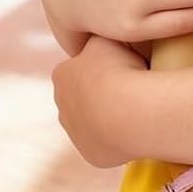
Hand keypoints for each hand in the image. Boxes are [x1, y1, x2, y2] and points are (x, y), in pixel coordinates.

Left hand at [53, 34, 151, 166]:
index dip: (99, 67)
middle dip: (98, 95)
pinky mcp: (90, 156)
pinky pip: (105, 144)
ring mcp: (75, 133)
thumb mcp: (107, 38)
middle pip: (81, 98)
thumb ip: (98, 39)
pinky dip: (116, 138)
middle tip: (125, 89)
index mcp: (61, 75)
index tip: (117, 67)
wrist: (131, 110)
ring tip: (130, 109)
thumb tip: (101, 35)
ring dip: (106, 117)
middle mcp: (61, 105)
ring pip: (91, 123)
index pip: (78, 69)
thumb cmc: (119, 68)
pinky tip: (132, 128)